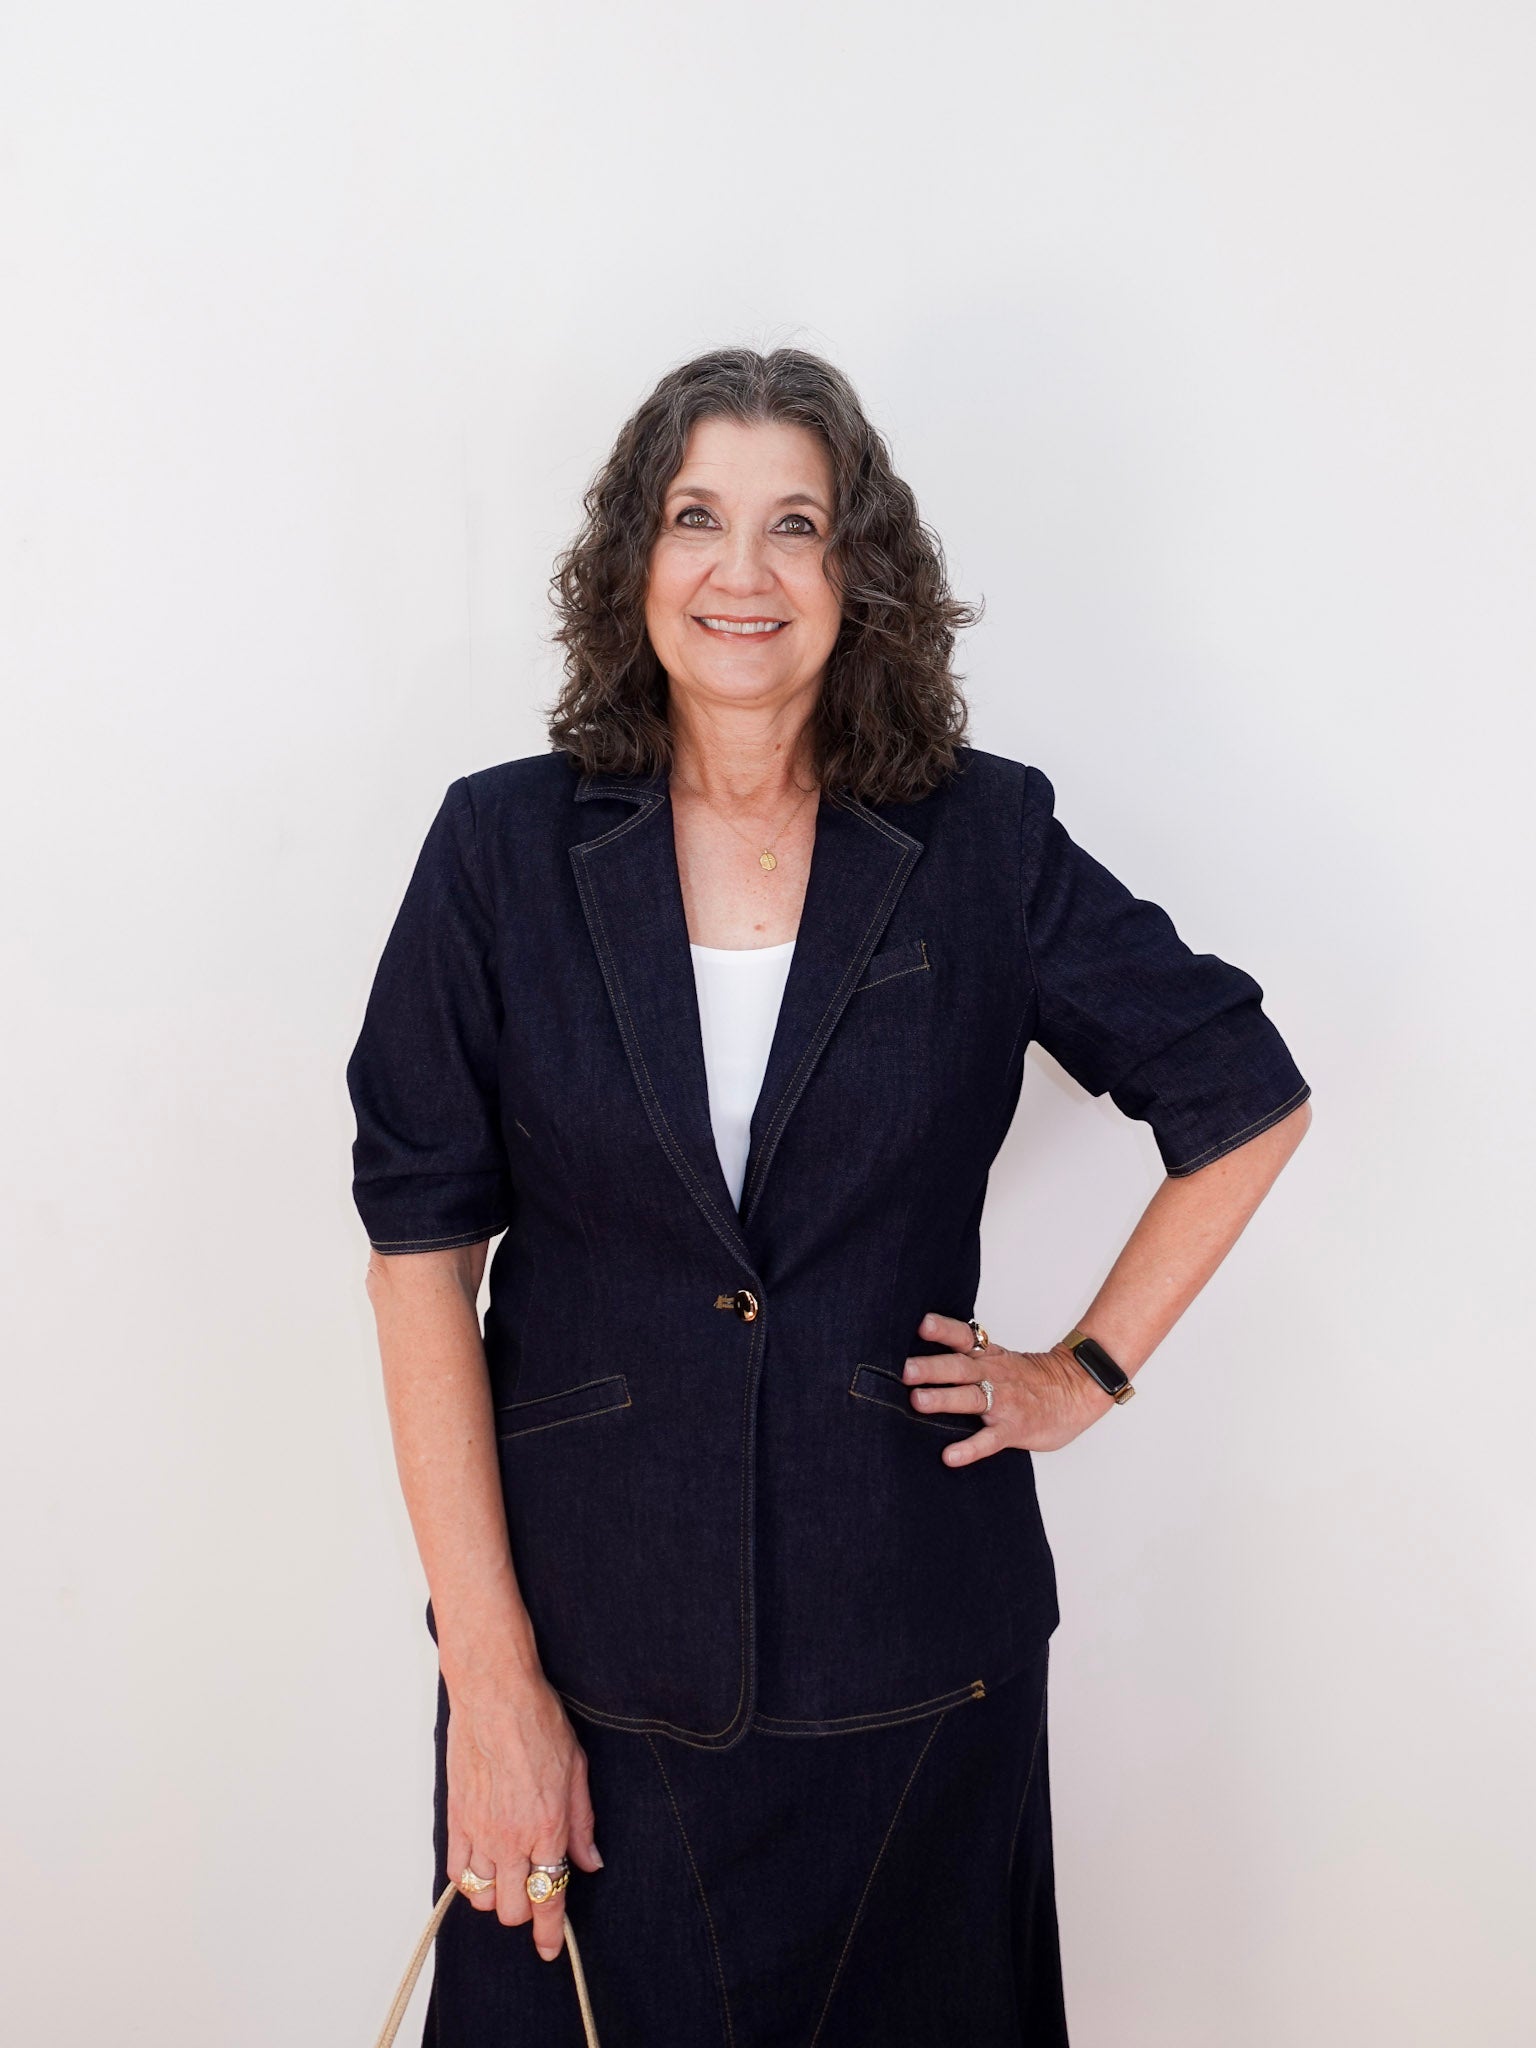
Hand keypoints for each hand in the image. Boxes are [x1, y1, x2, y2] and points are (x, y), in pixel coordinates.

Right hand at [445, 1669, 602, 1958]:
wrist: (496, 1695)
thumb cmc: (538, 1723)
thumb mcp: (578, 1771)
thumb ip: (582, 1824)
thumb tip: (589, 1861)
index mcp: (547, 1828)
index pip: (549, 1898)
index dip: (549, 1932)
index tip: (550, 1948)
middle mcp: (511, 1838)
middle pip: (512, 1909)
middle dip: (525, 1910)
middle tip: (533, 1892)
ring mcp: (479, 1832)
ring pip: (482, 1897)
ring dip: (496, 1895)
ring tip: (508, 1875)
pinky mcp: (455, 1819)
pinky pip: (456, 1870)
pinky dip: (468, 1877)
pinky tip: (482, 1863)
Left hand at [903, 1311, 1114, 1465]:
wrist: (1078, 1389)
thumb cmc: (1033, 1378)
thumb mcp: (1000, 1358)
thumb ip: (968, 1357)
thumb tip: (922, 1358)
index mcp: (989, 1357)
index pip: (964, 1337)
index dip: (944, 1330)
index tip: (922, 1324)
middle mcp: (993, 1376)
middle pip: (960, 1367)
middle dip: (931, 1368)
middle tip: (905, 1369)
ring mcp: (1004, 1403)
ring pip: (971, 1399)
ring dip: (944, 1399)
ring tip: (918, 1401)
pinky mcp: (1014, 1430)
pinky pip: (990, 1440)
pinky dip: (970, 1449)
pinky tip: (950, 1456)